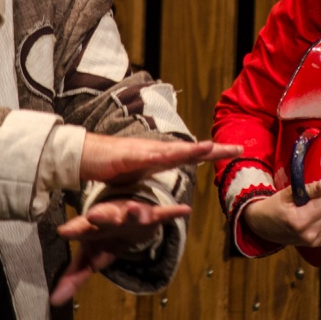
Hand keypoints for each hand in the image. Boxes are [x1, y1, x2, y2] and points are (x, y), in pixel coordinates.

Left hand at [49, 199, 191, 305]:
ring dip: (135, 211)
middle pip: (105, 217)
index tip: (63, 231)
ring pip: (133, 212)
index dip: (73, 229)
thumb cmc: (104, 237)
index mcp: (93, 227)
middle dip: (101, 216)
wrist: (127, 215)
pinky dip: (173, 213)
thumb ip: (73, 278)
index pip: (81, 228)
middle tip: (95, 215)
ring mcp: (132, 215)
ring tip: (135, 209)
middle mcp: (111, 217)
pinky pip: (163, 214)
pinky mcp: (152, 215)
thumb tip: (53, 302)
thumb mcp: (90, 257)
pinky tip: (185, 210)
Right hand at [79, 133, 240, 186]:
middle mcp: (154, 150)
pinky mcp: (124, 157)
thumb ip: (156, 171)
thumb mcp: (140, 172)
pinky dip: (156, 155)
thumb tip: (171, 170)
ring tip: (209, 148)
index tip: (236, 151)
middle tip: (237, 149)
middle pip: (188, 150)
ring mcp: (140, 151)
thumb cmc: (110, 164)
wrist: (83, 156)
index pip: (191, 154)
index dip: (213, 152)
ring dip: (189, 150)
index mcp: (159, 156)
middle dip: (212, 149)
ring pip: (170, 150)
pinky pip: (143, 156)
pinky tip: (167, 156)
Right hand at [241, 179, 320, 247]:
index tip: (309, 196)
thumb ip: (307, 189)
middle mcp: (310, 235)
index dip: (320, 195)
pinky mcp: (319, 245)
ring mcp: (315, 242)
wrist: (264, 226)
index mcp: (300, 221)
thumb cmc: (274, 206)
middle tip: (312, 202)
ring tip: (316, 210)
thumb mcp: (287, 194)